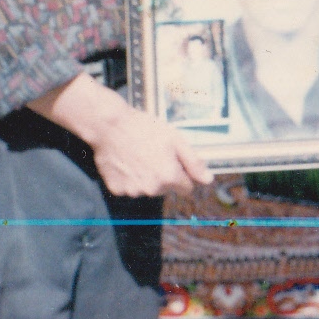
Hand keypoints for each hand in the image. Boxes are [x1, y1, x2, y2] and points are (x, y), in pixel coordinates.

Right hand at [90, 102, 212, 197]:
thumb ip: (193, 162)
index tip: (175, 161)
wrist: (110, 127)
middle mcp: (152, 189)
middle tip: (154, 153)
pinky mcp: (117, 190)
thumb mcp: (175, 139)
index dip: (183, 174)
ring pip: (148, 189)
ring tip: (138, 155)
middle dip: (164, 175)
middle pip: (166, 188)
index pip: (187, 188)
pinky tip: (126, 162)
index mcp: (169, 177)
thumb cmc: (145, 128)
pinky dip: (129, 178)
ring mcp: (133, 191)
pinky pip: (130, 188)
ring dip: (147, 177)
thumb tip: (208, 180)